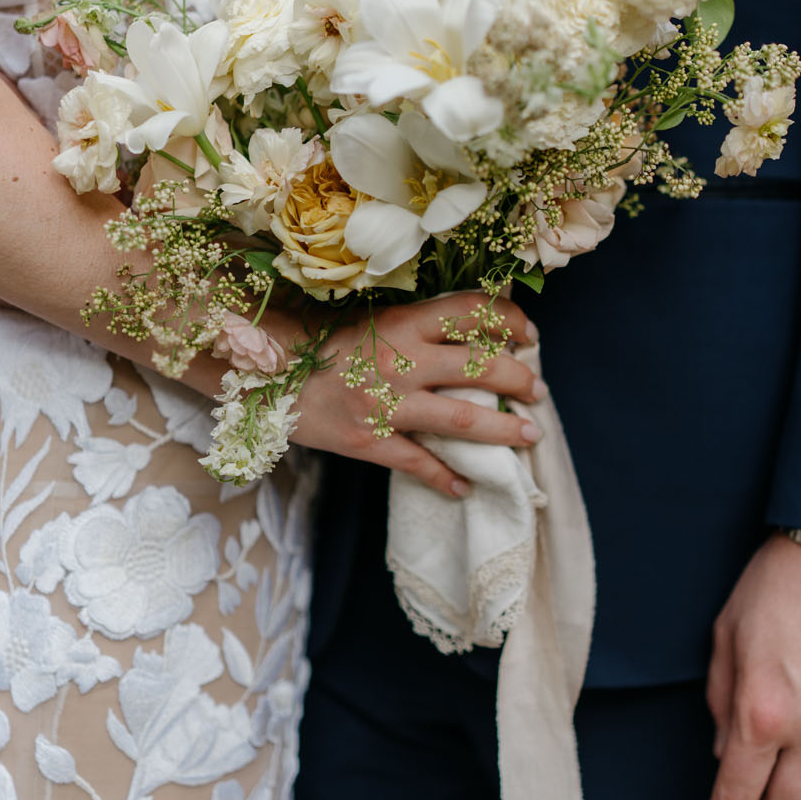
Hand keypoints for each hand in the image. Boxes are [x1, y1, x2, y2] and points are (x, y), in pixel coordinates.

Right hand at [281, 293, 544, 497]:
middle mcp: (401, 360)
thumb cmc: (314, 342)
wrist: (261, 374)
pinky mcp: (370, 441)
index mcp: (402, 322)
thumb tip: (466, 328)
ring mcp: (387, 404)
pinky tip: (465, 487)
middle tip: (538, 390)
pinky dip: (446, 478)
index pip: (471, 312)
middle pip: (480, 366)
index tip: (529, 334)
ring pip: (463, 418)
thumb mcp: (367, 319)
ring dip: (503, 429)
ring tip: (528, 435)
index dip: (509, 320)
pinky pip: (419, 463)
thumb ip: (413, 323)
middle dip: (520, 379)